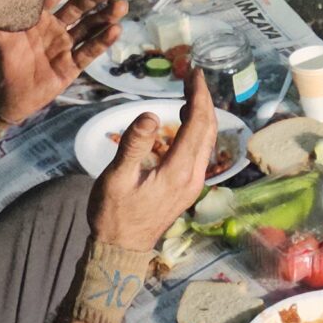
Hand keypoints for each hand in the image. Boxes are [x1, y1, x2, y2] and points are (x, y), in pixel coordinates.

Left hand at [0, 0, 124, 133]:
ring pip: (88, 27)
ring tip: (119, 5)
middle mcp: (51, 27)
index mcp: (33, 15)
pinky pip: (87, 53)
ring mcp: (61, 47)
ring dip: (104, 16)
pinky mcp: (68, 67)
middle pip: (78, 6)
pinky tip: (115, 30)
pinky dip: (101, 42)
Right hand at [88, 72, 219, 249]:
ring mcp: (193, 184)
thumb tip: (151, 115)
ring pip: (207, 141)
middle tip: (193, 77)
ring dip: (202, 114)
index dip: (198, 95)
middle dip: (203, 100)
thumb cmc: (114, 214)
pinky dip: (197, 130)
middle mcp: (194, 176)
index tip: (194, 73)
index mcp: (179, 170)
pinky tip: (184, 122)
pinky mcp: (188, 188)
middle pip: (208, 129)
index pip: (197, 123)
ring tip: (190, 93)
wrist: (121, 249)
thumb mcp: (117, 178)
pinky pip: (201, 151)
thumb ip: (134, 145)